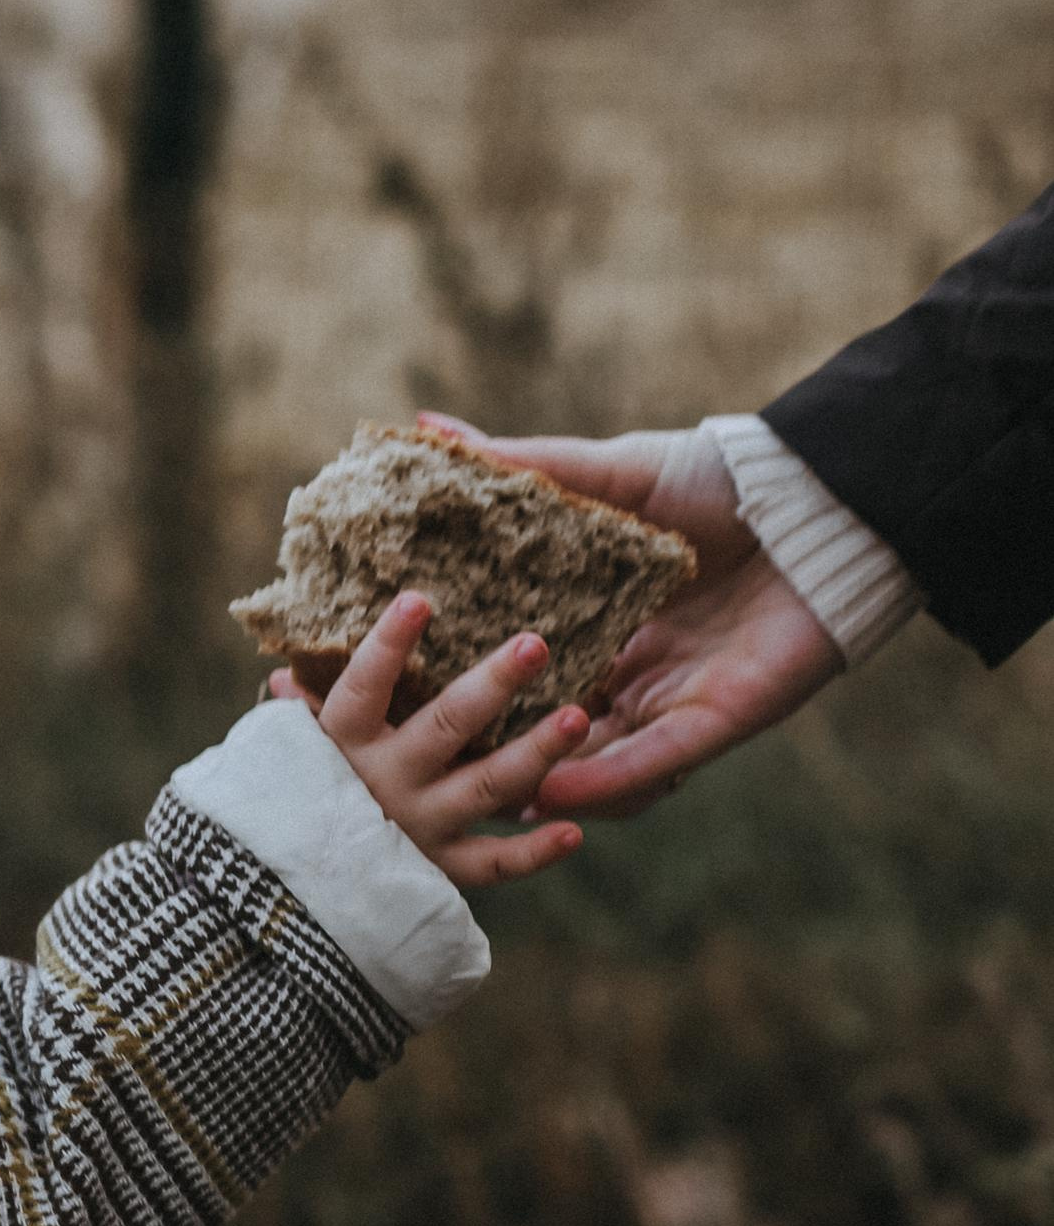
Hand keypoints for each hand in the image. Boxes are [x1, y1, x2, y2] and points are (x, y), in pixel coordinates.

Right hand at [305, 593, 588, 892]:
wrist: (288, 891)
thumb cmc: (296, 796)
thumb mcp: (287, 750)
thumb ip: (299, 710)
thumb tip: (286, 672)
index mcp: (342, 744)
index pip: (363, 687)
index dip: (389, 645)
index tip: (419, 599)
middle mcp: (385, 783)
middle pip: (446, 727)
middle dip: (493, 684)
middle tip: (536, 644)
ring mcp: (417, 827)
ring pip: (487, 786)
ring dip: (536, 752)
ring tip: (578, 717)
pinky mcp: (440, 869)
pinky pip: (494, 864)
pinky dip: (534, 852)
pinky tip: (572, 829)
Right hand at [417, 416, 841, 817]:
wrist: (817, 500)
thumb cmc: (718, 481)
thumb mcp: (611, 473)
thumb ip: (527, 467)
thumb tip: (430, 428)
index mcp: (607, 623)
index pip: (527, 670)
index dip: (473, 688)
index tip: (409, 694)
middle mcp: (638, 673)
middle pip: (555, 729)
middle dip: (501, 753)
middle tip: (433, 765)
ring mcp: (675, 701)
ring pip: (599, 763)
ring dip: (545, 781)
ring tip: (485, 796)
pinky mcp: (719, 720)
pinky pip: (653, 763)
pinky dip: (604, 782)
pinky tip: (553, 791)